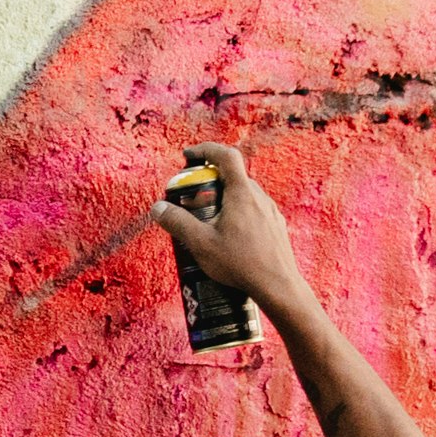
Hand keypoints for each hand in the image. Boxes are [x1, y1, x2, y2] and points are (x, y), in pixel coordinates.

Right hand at [141, 150, 309, 328]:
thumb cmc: (241, 263)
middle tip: (192, 199)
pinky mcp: (276, 226)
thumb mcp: (201, 243)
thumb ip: (177, 223)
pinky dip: (238, 214)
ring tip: (209, 222)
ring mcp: (270, 211)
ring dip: (224, 199)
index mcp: (241, 193)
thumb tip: (157, 208)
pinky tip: (230, 237)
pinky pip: (253, 210)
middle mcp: (259, 196)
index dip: (205, 150)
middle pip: (232, 176)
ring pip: (244, 194)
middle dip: (210, 181)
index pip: (225, 155)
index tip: (188, 157)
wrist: (278, 286)